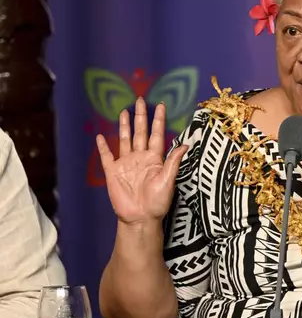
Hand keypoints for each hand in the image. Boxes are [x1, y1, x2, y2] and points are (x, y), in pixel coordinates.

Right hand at [96, 98, 187, 224]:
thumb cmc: (158, 202)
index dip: (158, 120)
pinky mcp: (113, 172)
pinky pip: (107, 156)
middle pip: (140, 132)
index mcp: (155, 158)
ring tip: (124, 111)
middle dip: (141, 116)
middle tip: (140, 100)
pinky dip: (103, 146)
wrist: (141, 218)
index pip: (156, 134)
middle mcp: (140, 157)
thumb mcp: (168, 181)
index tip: (160, 105)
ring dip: (125, 126)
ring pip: (125, 139)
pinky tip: (100, 136)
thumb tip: (185, 144)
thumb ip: (173, 162)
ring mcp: (126, 164)